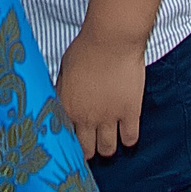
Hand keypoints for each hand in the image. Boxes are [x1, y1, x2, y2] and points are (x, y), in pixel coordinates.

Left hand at [56, 29, 146, 158]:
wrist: (111, 41)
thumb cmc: (86, 48)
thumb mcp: (64, 70)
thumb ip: (63, 91)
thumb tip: (60, 100)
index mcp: (67, 107)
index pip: (64, 138)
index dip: (69, 142)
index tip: (72, 142)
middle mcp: (87, 118)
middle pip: (86, 150)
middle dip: (88, 150)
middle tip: (91, 146)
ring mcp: (109, 118)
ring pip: (108, 149)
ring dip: (107, 148)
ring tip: (107, 142)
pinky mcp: (130, 113)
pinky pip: (130, 138)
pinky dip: (128, 139)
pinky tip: (126, 133)